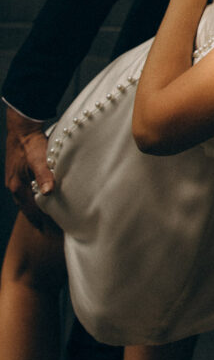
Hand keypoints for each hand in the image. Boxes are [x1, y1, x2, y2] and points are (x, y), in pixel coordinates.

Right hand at [4, 106, 52, 225]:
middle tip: (51, 231)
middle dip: (38, 220)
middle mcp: (14, 186)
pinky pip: (25, 193)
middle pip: (27, 209)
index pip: (32, 211)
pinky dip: (32, 200)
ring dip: (35, 211)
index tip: (53, 231)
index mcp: (18, 186)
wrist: (22, 128)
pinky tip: (39, 200)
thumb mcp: (39, 158)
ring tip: (46, 220)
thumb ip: (44, 175)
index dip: (42, 221)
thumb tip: (48, 192)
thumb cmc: (31, 143)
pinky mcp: (17, 174)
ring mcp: (14, 180)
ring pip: (25, 201)